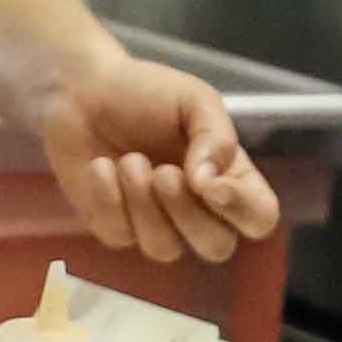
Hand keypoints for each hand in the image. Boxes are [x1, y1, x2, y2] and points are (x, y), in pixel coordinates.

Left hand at [36, 51, 277, 268]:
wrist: (82, 91)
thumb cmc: (146, 93)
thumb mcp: (194, 99)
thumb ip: (215, 137)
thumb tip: (211, 183)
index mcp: (230, 177)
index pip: (259, 218)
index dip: (241, 210)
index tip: (209, 184)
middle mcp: (199, 209)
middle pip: (216, 248)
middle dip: (187, 213)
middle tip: (164, 173)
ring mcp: (156, 224)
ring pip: (165, 249)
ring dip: (143, 203)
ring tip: (128, 160)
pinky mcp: (115, 228)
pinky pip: (119, 235)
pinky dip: (108, 198)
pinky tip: (101, 166)